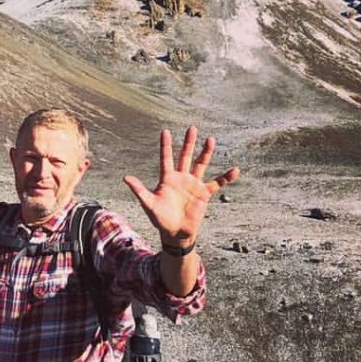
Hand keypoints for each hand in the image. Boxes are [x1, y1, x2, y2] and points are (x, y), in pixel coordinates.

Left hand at [123, 126, 239, 245]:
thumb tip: (126, 178)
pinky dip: (226, 178)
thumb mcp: (148, 204)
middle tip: (192, 128)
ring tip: (210, 139)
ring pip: (200, 165)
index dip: (165, 145)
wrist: (175, 233)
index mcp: (167, 179)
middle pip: (185, 156)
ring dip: (206, 153)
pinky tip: (235, 170)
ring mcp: (193, 185)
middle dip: (188, 143)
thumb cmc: (160, 219)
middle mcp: (181, 178)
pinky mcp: (204, 194)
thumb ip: (139, 190)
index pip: (166, 158)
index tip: (165, 131)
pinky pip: (217, 183)